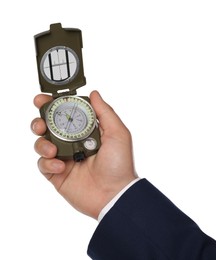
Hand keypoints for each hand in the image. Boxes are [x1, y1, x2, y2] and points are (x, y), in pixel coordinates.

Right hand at [31, 91, 136, 218]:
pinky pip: (43, 164)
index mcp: (85, 131)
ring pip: (41, 144)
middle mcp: (72, 142)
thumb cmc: (119, 164)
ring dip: (42, 144)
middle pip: (48, 127)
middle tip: (40, 123)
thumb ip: (104, 112)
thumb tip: (94, 94)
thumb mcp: (118, 133)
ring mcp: (64, 158)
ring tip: (53, 150)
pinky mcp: (57, 173)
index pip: (65, 114)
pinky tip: (61, 166)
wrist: (114, 194)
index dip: (53, 106)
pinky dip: (47, 163)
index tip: (43, 99)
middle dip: (39, 121)